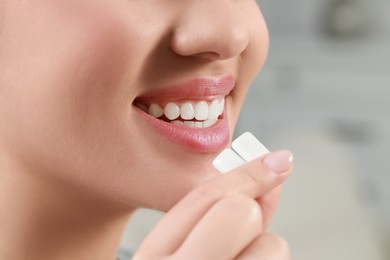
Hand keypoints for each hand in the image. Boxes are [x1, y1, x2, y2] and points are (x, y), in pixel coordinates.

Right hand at [133, 150, 292, 259]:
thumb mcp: (172, 255)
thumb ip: (216, 214)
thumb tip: (267, 178)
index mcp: (154, 259)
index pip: (206, 197)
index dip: (248, 172)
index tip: (278, 160)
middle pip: (241, 212)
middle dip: (249, 217)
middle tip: (237, 238)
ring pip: (274, 246)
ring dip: (264, 254)